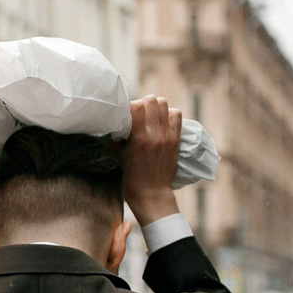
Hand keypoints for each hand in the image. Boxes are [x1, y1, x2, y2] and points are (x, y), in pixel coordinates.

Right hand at [122, 97, 182, 226]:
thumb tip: (115, 122)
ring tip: (152, 115)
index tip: (128, 113)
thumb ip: (116, 137)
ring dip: (156, 106)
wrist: (151, 192)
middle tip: (140, 112)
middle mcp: (155, 135)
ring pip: (165, 104)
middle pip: (152, 100)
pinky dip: (169, 114)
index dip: (130, 106)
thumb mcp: (118, 155)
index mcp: (138, 139)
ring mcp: (167, 136)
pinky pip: (176, 115)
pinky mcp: (176, 139)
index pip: (137, 106)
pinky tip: (163, 122)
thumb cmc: (131, 175)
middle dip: (144, 103)